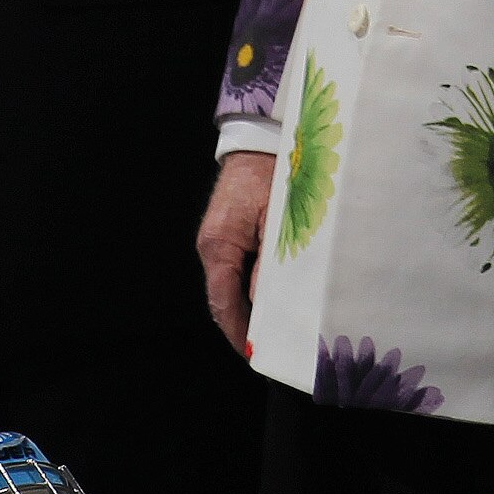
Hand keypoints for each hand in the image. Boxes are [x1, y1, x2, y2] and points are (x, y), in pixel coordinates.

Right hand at [197, 153, 273, 355]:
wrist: (261, 139)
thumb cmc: (271, 174)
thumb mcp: (277, 221)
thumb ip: (273, 264)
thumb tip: (272, 304)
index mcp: (218, 245)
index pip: (223, 302)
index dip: (239, 331)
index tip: (257, 354)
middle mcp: (213, 247)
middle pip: (226, 300)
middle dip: (248, 326)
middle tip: (275, 348)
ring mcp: (220, 243)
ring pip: (234, 288)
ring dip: (254, 309)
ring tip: (280, 330)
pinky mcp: (231, 237)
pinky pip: (241, 272)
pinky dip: (256, 290)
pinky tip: (278, 300)